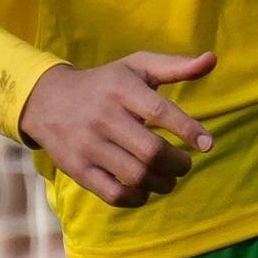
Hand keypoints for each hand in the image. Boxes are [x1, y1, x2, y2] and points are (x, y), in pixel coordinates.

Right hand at [19, 50, 214, 206]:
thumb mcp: (136, 67)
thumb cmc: (104, 84)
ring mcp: (88, 145)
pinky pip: (114, 194)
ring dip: (163, 183)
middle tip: (184, 164)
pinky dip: (137, 198)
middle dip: (178, 164)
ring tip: (168, 178)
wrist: (45, 100)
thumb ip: (175, 66)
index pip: (160, 111)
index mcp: (120, 88)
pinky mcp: (77, 168)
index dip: (189, 130)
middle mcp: (103, 116)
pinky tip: (144, 190)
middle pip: (151, 151)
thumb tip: (212, 60)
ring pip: (136, 175)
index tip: (206, 144)